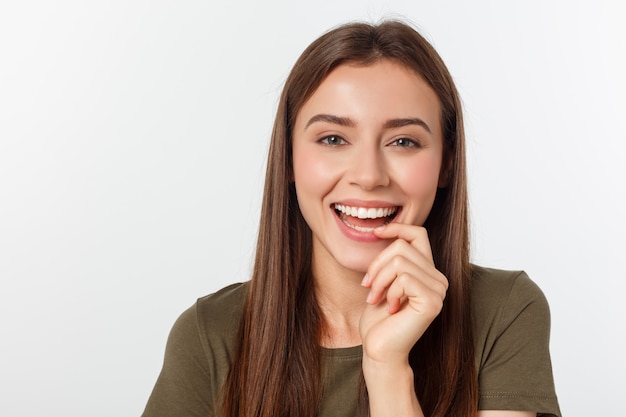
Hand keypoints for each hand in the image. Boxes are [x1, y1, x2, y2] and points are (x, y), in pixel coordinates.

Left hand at [359, 223, 447, 363]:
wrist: (379, 349)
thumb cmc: (378, 319)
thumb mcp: (382, 280)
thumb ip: (391, 259)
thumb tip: (382, 229)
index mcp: (428, 271)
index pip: (418, 233)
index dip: (396, 227)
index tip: (375, 232)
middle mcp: (439, 278)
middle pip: (402, 246)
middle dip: (377, 265)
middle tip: (368, 287)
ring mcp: (439, 290)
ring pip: (400, 261)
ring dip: (379, 280)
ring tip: (375, 298)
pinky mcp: (433, 301)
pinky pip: (404, 278)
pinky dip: (389, 291)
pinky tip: (389, 308)